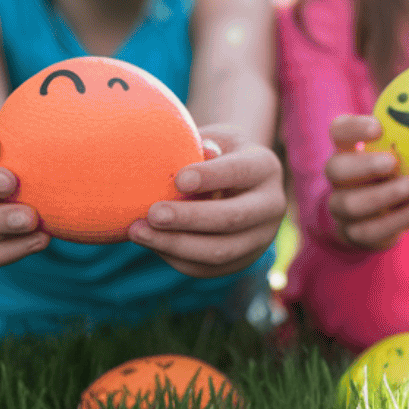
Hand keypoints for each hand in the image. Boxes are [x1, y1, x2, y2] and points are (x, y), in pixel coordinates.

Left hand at [130, 126, 283, 277]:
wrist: (237, 186)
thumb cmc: (216, 155)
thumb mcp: (213, 140)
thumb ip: (201, 147)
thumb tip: (192, 155)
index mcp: (265, 168)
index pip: (241, 172)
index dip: (211, 177)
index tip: (178, 179)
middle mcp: (271, 206)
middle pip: (232, 218)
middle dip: (189, 218)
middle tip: (153, 213)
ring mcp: (259, 238)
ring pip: (219, 251)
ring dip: (175, 243)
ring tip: (137, 231)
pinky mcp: (240, 261)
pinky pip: (205, 268)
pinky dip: (173, 257)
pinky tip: (149, 241)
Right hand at [317, 113, 408, 251]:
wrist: (376, 218)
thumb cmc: (397, 174)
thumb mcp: (401, 154)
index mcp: (347, 149)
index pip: (339, 131)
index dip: (354, 128)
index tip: (378, 127)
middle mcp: (338, 178)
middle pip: (335, 168)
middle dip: (364, 165)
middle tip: (392, 162)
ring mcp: (341, 207)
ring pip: (352, 203)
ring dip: (385, 195)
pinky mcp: (355, 233)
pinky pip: (373, 229)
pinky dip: (401, 218)